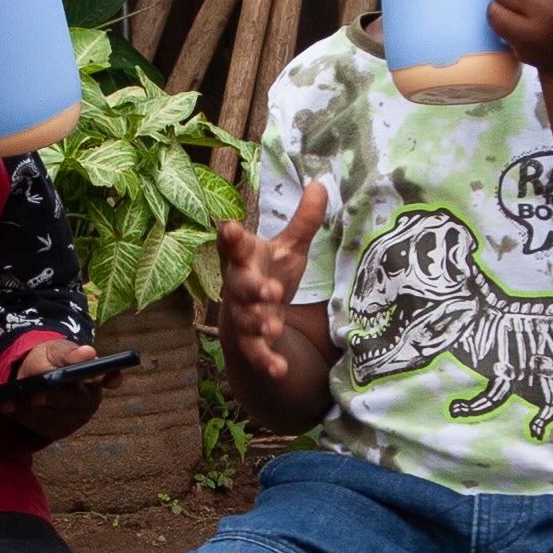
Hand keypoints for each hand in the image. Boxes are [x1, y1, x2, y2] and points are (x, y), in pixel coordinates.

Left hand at [0, 329, 113, 448]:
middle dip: (54, 399)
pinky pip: (40, 426)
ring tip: (9, 401)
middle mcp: (89, 401)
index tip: (112, 379)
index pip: (109, 377)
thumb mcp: (55, 351)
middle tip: (35, 397)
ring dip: (30, 410)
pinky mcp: (58, 430)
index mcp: (94, 377)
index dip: (112, 378)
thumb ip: (68, 354)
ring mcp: (75, 419)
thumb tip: (88, 352)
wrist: (34, 377)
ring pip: (54, 417)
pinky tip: (8, 407)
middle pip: (75, 402)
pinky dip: (22, 417)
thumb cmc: (50, 360)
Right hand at [213, 182, 333, 393]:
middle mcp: (238, 287)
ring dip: (258, 323)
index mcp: (244, 259)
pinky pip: (255, 353)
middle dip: (252, 288)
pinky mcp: (250, 343)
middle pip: (239, 286)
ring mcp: (242, 316)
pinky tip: (278, 369)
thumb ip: (303, 221)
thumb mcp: (288, 248)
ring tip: (271, 326)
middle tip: (271, 289)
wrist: (246, 319)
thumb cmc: (267, 275)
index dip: (230, 237)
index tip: (230, 227)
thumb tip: (322, 182)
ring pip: (245, 320)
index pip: (233, 245)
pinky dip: (266, 361)